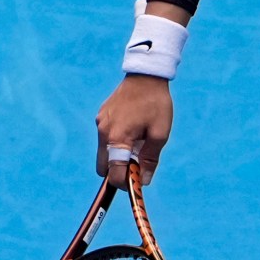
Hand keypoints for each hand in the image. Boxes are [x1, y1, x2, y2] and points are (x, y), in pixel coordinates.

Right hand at [94, 75, 172, 189]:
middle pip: (103, 167)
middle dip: (118, 171)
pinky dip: (116, 141)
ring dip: (118, 155)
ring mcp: (100, 124)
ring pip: (104, 152)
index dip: (126, 184)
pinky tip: (133, 128)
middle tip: (137, 163)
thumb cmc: (156, 104)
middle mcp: (103, 133)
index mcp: (117, 139)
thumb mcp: (159, 133)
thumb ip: (150, 159)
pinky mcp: (101, 116)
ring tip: (138, 141)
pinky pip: (105, 137)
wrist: (146, 75)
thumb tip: (143, 181)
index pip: (114, 174)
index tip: (137, 183)